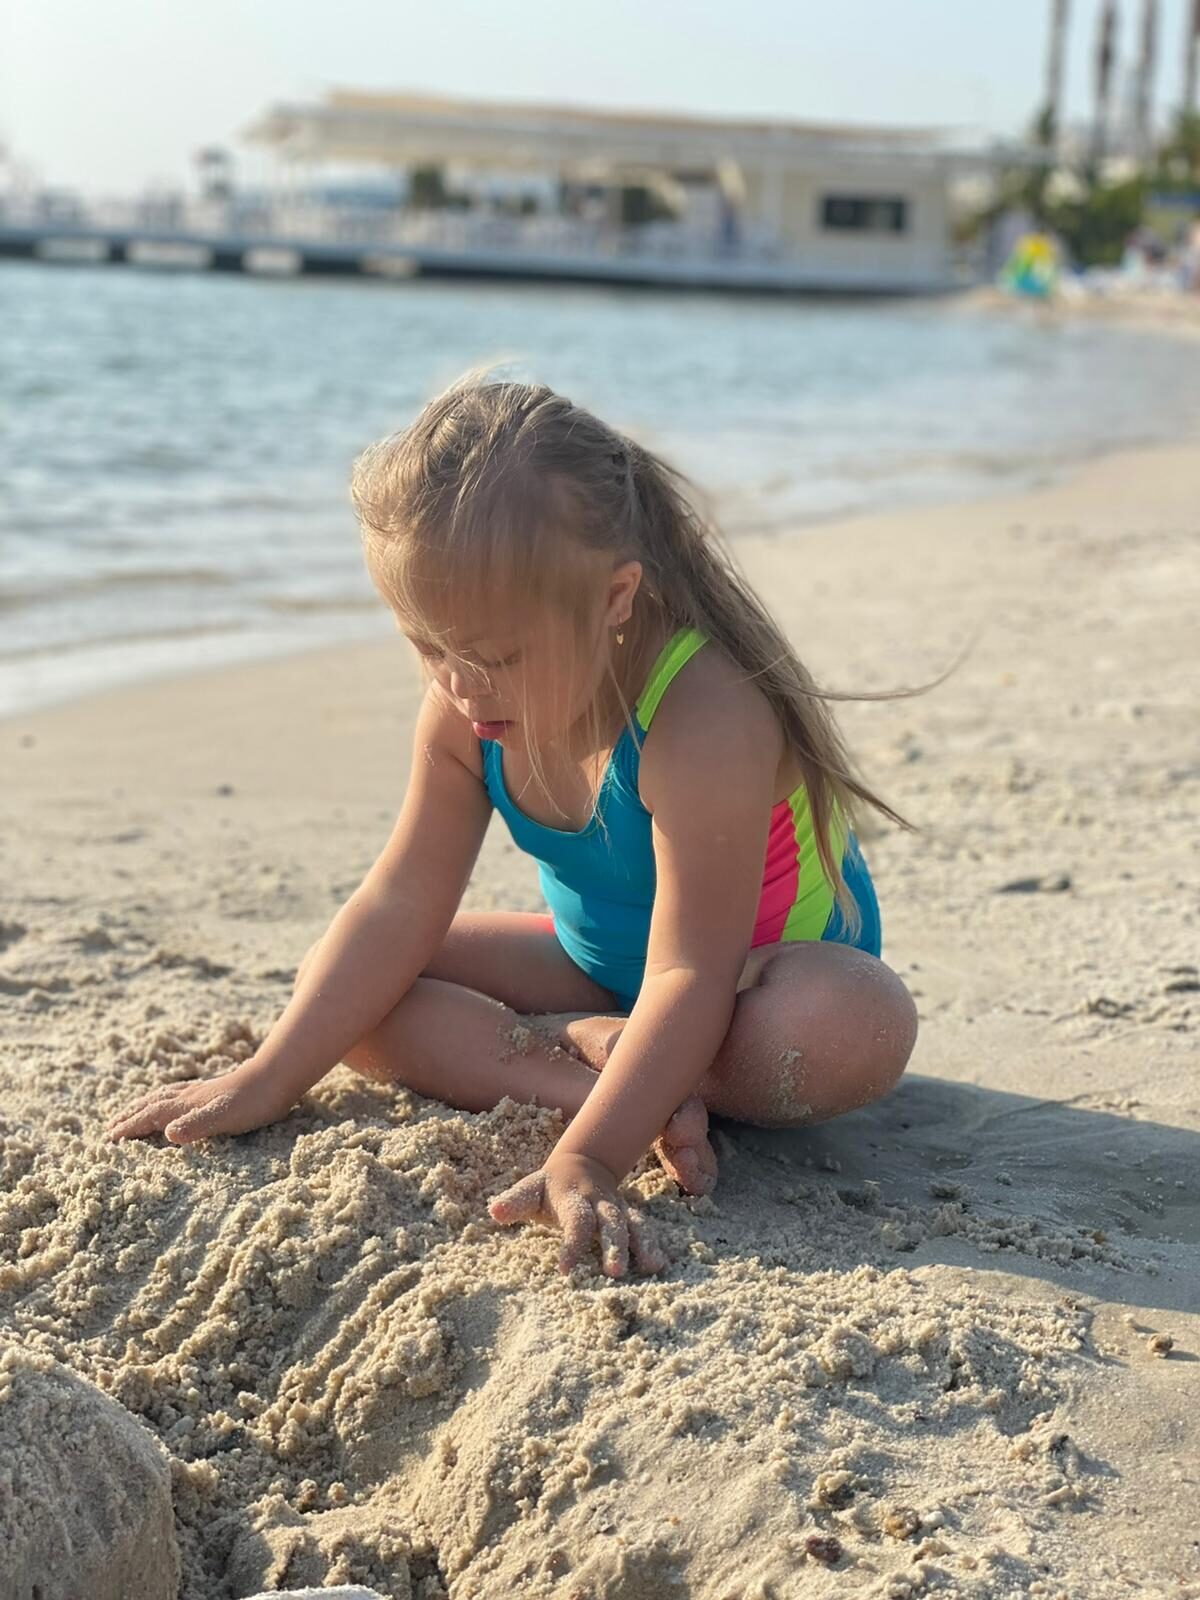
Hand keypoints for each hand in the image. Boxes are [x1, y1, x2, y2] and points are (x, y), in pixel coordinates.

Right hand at [106, 1059, 294, 1145]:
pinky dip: (165, 1096)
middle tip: (109, 1127)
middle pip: (151, 1105)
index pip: (149, 1118)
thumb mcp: (225, 1118)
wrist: (278, 1076)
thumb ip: (196, 1126)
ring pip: (163, 1097)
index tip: (108, 1140)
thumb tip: (167, 1133)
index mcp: (186, 1106)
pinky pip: (178, 1092)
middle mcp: (188, 1097)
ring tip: (130, 1111)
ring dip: (143, 1105)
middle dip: (129, 1116)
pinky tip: (172, 1097)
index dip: (128, 1129)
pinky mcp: (213, 1089)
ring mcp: (201, 1091)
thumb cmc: (254, 1102)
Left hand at [488, 1151, 665, 1277]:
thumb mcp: (530, 1190)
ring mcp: (615, 1208)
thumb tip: (494, 1212)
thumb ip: (514, 1202)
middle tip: (615, 1272)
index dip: (572, 1244)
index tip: (565, 1270)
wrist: (582, 1162)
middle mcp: (598, 1202)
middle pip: (609, 1222)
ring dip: (639, 1245)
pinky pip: (641, 1228)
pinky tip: (658, 1264)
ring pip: (631, 1224)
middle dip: (614, 1245)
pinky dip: (651, 1244)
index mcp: (572, 1198)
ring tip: (650, 1266)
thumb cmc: (549, 1188)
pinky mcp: (627, 1215)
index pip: (575, 1220)